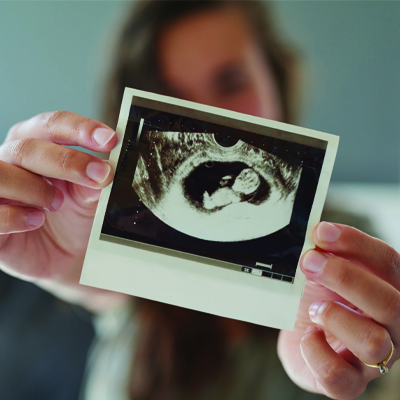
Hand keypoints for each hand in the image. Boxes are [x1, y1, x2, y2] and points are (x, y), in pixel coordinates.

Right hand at [0, 111, 126, 307]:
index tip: (110, 139)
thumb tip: (103, 171)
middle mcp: (12, 161)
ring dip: (34, 188)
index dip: (81, 129)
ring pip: (0, 173)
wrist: (61, 254)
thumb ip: (93, 183)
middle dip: (66, 161)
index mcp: (39, 144)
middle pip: (28, 147)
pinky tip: (36, 220)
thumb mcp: (89, 198)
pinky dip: (16, 216)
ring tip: (57, 203)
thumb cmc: (73, 216)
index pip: (54, 124)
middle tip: (99, 176)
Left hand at [278, 222, 398, 398]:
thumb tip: (318, 231)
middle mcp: (390, 326)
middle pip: (389, 303)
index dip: (355, 243)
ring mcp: (372, 359)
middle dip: (345, 277)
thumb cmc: (317, 296)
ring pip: (373, 342)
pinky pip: (339, 378)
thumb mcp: (321, 270)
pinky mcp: (347, 383)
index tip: (321, 232)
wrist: (301, 334)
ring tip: (312, 307)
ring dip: (335, 317)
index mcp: (388, 289)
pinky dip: (316, 353)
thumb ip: (326, 252)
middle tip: (308, 261)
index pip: (388, 262)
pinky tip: (306, 335)